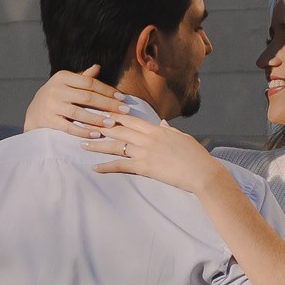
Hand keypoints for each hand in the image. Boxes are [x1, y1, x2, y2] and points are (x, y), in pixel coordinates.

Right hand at [22, 68, 125, 137]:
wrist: (33, 112)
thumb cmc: (56, 96)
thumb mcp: (66, 84)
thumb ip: (82, 78)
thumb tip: (97, 67)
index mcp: (62, 77)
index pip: (90, 83)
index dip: (108, 90)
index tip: (123, 98)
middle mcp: (56, 89)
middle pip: (87, 97)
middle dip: (108, 105)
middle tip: (125, 111)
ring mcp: (51, 105)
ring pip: (79, 113)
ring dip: (98, 119)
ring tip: (112, 123)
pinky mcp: (49, 120)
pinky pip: (69, 127)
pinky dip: (83, 131)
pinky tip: (96, 134)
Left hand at [93, 113, 226, 195]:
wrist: (202, 172)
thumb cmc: (195, 155)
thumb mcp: (182, 137)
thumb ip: (168, 130)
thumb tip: (161, 123)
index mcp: (156, 129)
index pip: (131, 120)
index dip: (114, 115)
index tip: (101, 112)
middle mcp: (148, 138)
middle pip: (119, 130)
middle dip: (100, 126)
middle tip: (84, 123)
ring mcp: (145, 152)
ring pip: (116, 146)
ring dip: (97, 145)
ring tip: (82, 144)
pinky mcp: (145, 167)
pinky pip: (121, 165)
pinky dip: (107, 166)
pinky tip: (95, 168)